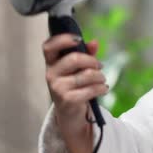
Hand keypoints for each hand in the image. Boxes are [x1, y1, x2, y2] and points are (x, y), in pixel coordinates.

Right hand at [42, 34, 107, 152]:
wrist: (70, 113)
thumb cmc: (75, 84)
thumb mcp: (79, 68)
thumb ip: (87, 53)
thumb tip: (94, 42)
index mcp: (51, 63)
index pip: (48, 46)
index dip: (62, 39)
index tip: (79, 39)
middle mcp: (51, 74)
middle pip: (74, 59)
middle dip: (93, 61)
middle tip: (100, 66)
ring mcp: (57, 88)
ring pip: (87, 74)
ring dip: (100, 76)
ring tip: (102, 79)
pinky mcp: (67, 100)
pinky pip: (91, 89)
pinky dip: (102, 88)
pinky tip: (104, 89)